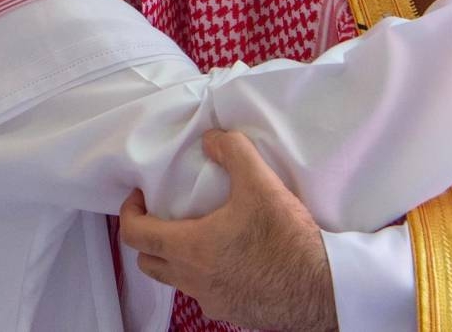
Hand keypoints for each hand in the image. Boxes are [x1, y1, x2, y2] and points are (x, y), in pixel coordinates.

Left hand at [119, 129, 337, 331]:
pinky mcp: (234, 312)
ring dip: (175, 258)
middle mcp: (193, 280)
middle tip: (162, 215)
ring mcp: (212, 301)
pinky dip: (204, 275)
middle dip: (147, 237)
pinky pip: (205, 293)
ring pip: (176, 280)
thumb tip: (212, 138)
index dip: (129, 212)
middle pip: (148, 263)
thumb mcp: (260, 183)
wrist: (322, 288)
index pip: (135, 234)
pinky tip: (230, 257)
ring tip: (198, 233)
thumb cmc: (286, 238)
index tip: (139, 197)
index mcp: (189, 248)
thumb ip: (233, 151)